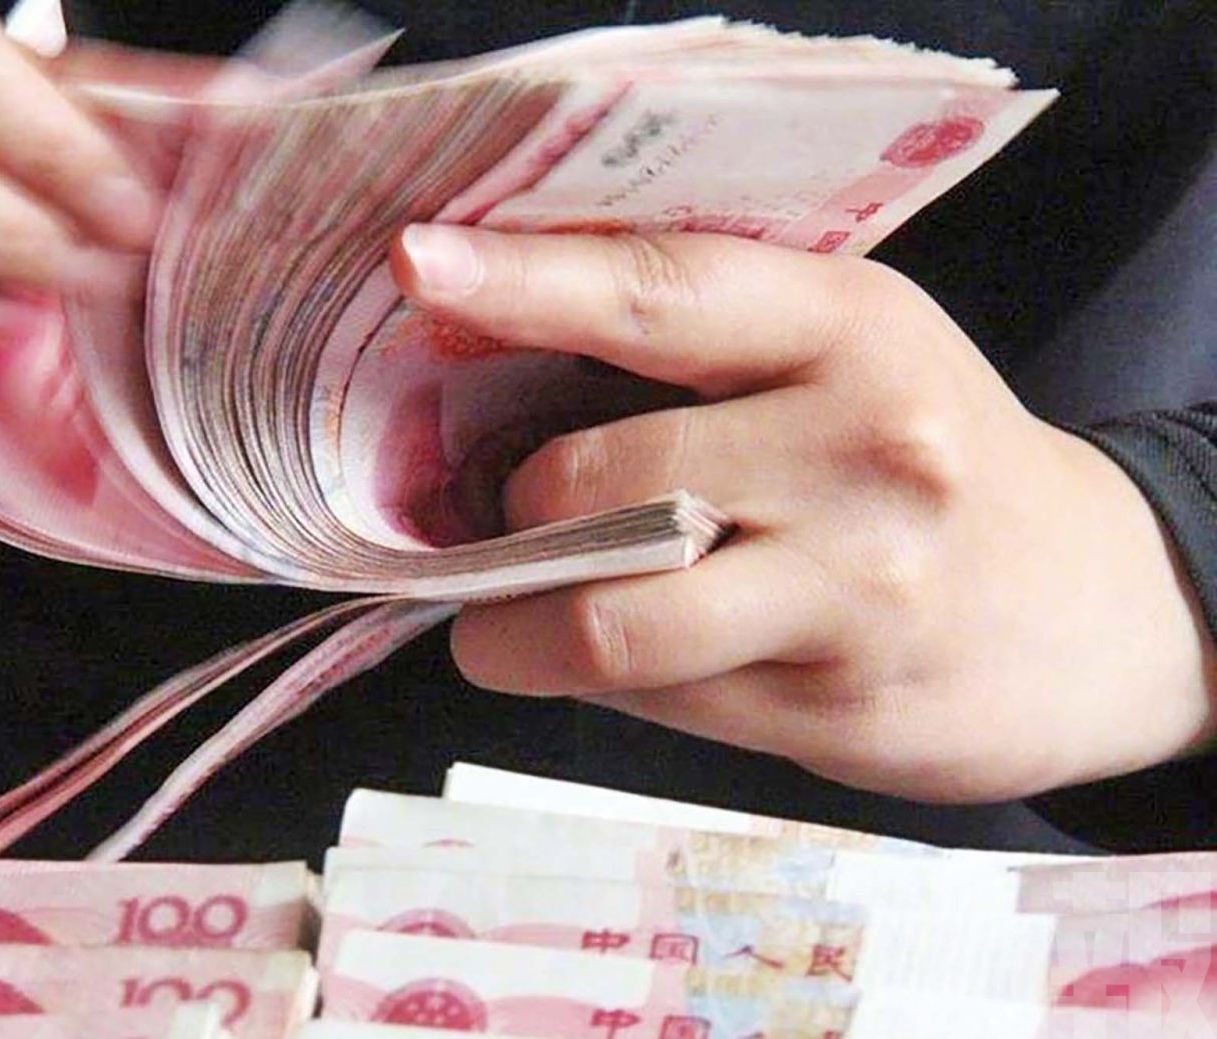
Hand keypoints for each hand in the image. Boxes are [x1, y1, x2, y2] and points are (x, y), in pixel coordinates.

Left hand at [394, 224, 1216, 801]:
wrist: (1089, 612)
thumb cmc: (928, 458)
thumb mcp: (849, 358)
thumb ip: (701, 362)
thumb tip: (498, 392)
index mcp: (851, 331)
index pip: (659, 297)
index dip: (525, 285)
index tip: (419, 269)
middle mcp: (860, 455)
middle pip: (595, 483)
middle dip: (513, 513)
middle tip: (503, 519)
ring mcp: (851, 593)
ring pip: (607, 624)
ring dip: (514, 632)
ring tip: (501, 626)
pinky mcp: (832, 710)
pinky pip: (654, 700)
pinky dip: (599, 682)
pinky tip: (628, 658)